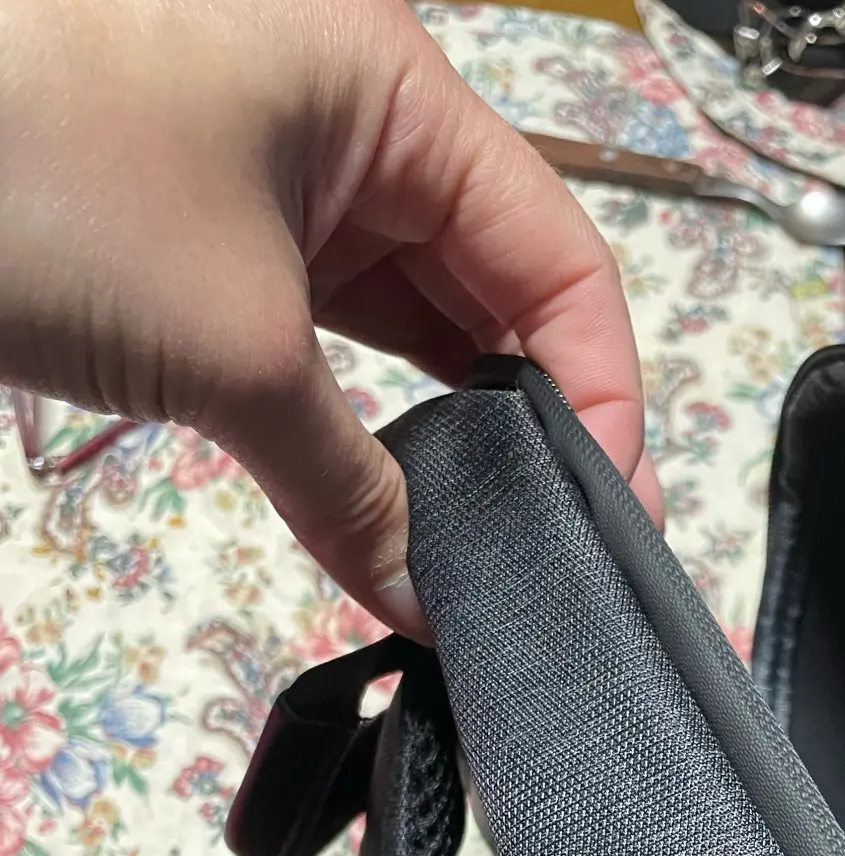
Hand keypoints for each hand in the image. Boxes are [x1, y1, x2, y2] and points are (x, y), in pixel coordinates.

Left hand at [0, 0, 660, 639]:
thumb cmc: (33, 169)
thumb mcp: (229, 347)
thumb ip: (355, 487)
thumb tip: (430, 599)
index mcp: (386, 84)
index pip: (554, 247)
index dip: (598, 386)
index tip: (604, 513)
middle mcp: (344, 112)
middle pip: (489, 281)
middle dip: (525, 419)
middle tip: (551, 551)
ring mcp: (269, 168)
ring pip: (402, 313)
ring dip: (439, 430)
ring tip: (478, 544)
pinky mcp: (203, 228)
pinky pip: (319, 330)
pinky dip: (351, 419)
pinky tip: (385, 504)